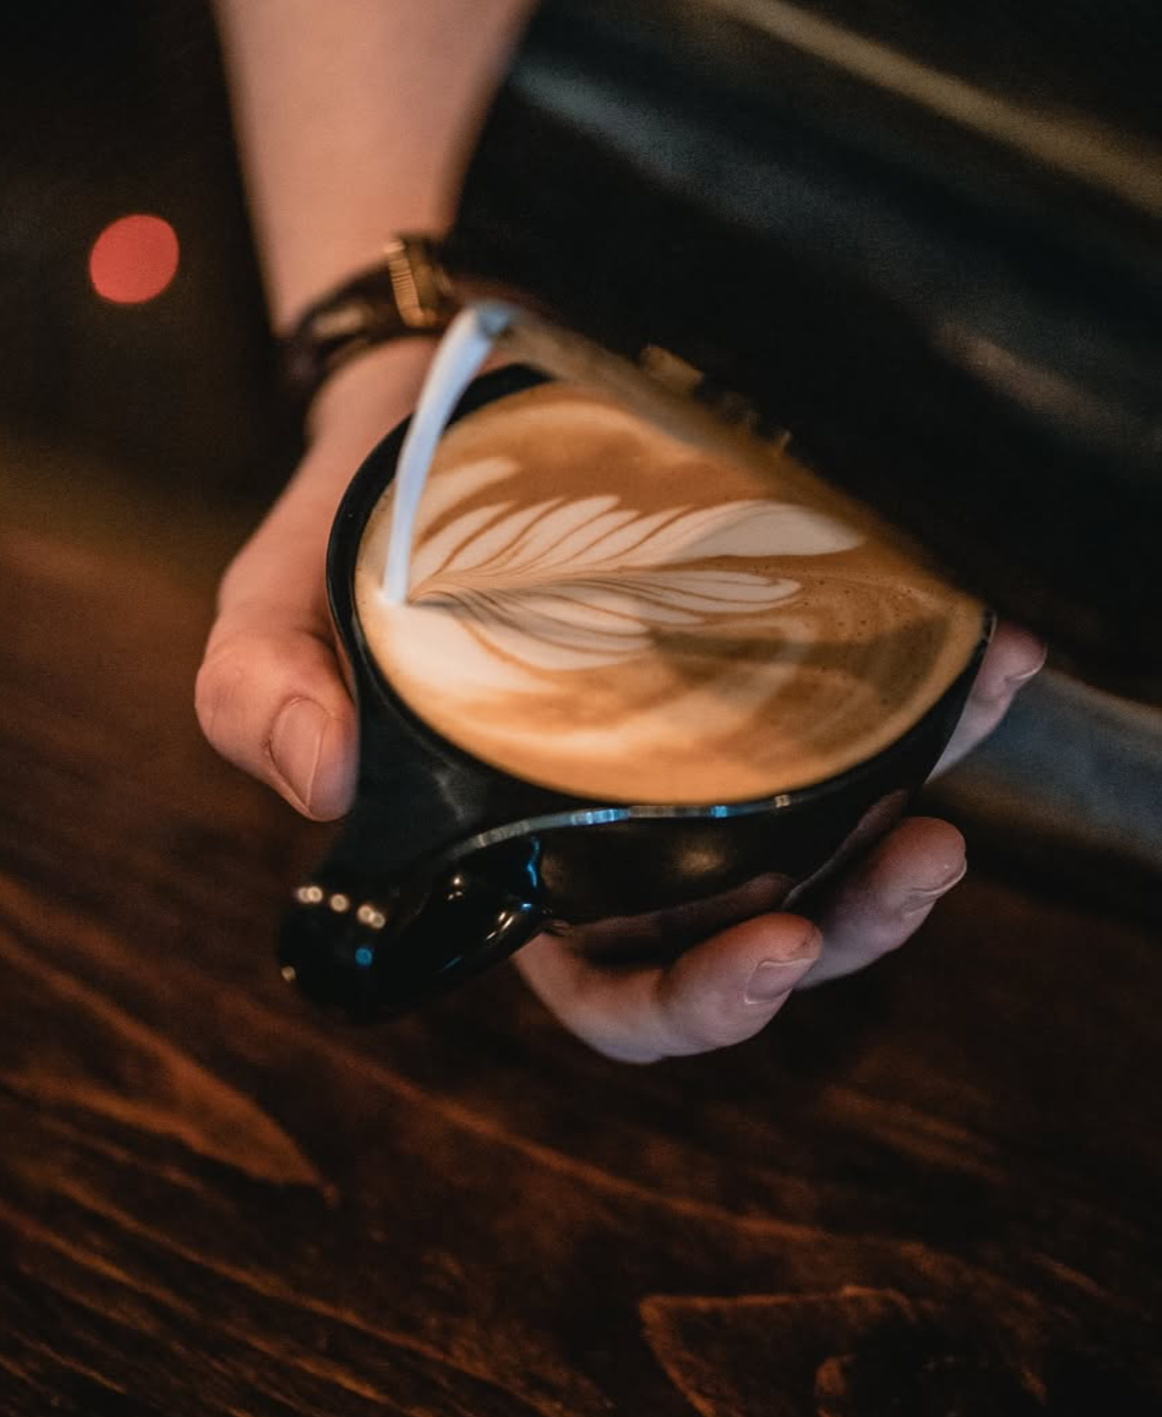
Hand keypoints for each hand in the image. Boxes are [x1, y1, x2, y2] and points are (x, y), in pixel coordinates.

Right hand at [196, 361, 1042, 1061]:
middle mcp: (630, 821)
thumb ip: (260, 703)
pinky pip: (862, 686)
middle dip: (861, 923)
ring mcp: (702, 737)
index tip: (774, 946)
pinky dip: (942, 678)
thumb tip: (320, 786)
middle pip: (764, 923)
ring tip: (980, 715)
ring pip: (838, 821)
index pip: (619, 988)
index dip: (699, 1003)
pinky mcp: (751, 644)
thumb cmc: (339, 549)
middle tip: (920, 853)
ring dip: (928, 788)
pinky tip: (994, 644)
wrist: (417, 413)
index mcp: (523, 868)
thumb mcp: (267, 626)